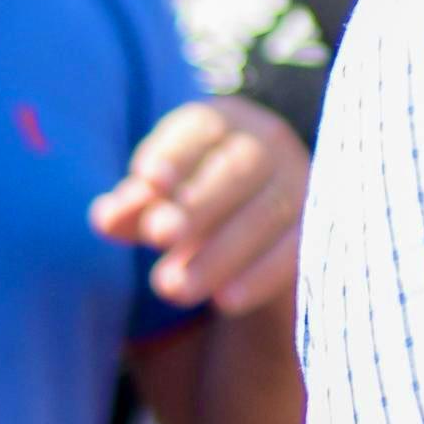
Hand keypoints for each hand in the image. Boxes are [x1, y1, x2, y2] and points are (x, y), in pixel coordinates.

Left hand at [92, 97, 308, 314]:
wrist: (253, 214)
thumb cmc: (188, 194)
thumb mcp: (156, 194)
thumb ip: (133, 204)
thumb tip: (106, 218)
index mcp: (223, 121)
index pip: (202, 129)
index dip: (176, 154)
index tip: (149, 180)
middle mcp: (268, 143)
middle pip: (239, 169)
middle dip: (198, 204)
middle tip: (158, 236)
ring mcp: (299, 182)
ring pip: (268, 213)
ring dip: (220, 253)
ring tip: (172, 288)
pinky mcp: (316, 226)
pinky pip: (295, 249)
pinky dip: (260, 276)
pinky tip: (225, 301)